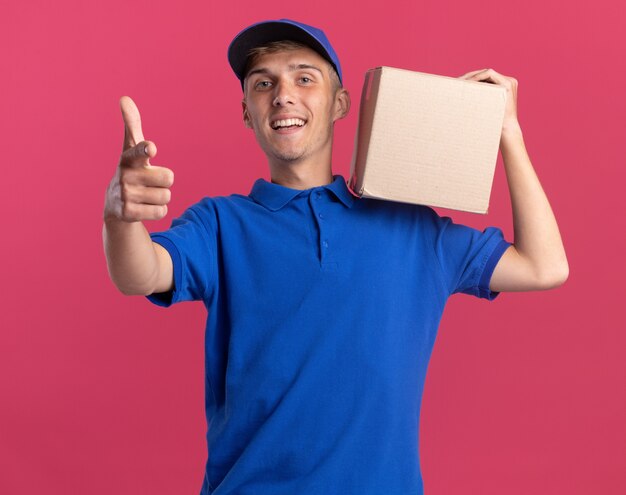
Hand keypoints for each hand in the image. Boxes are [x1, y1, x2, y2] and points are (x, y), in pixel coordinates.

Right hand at [104, 96, 173, 221]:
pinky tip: (143, 207)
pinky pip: (161, 212)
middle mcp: (125, 176)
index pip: (140, 151)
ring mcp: (125, 196)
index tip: (152, 148)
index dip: (147, 149)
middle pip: (169, 178)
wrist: (115, 204)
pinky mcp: (129, 213)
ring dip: (161, 197)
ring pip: (166, 196)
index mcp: (128, 158)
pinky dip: (157, 211)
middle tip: (149, 183)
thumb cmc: (130, 170)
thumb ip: (132, 125)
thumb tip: (124, 98)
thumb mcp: (131, 150)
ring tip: (146, 195)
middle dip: (164, 182)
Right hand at [458, 68, 520, 135]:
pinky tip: (471, 87)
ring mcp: (508, 84)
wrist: (508, 129)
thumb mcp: (489, 107)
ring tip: (463, 83)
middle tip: (460, 80)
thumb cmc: (499, 122)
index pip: (489, 73)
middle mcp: (509, 81)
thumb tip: (467, 86)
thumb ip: (483, 95)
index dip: (475, 75)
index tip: (465, 82)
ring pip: (488, 77)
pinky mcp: (504, 88)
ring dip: (475, 79)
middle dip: (473, 76)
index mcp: (508, 83)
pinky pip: (490, 82)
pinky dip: (480, 84)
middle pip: (487, 73)